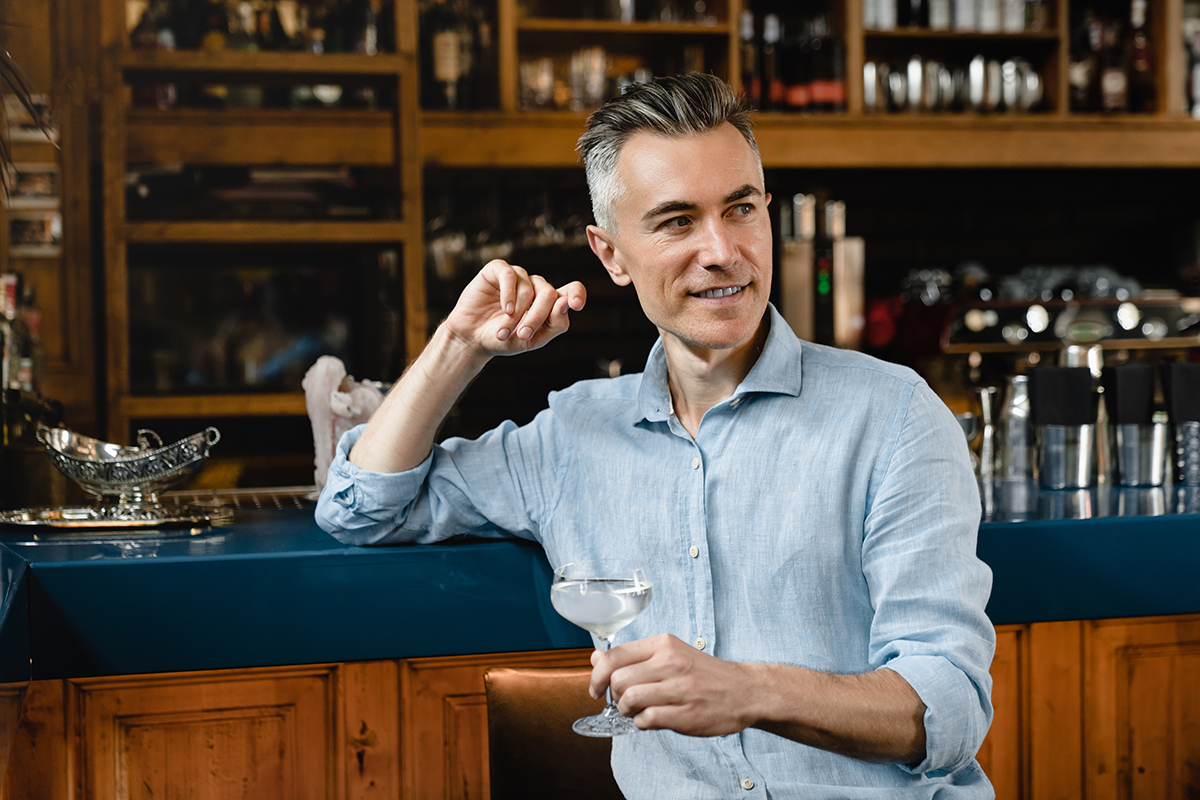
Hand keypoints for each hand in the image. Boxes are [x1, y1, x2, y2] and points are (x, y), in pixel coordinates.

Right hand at [445, 259, 585, 357]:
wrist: (473, 339)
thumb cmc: (505, 339)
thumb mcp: (534, 339)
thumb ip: (555, 324)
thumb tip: (566, 303)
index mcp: (550, 302)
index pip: (572, 290)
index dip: (577, 294)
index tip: (576, 305)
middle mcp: (536, 286)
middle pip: (550, 293)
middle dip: (536, 317)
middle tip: (521, 335)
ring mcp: (518, 277)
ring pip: (529, 288)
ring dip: (517, 314)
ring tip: (503, 332)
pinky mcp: (497, 270)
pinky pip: (510, 275)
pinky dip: (509, 294)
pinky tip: (505, 308)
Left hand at [590, 633, 762, 736]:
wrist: (744, 690)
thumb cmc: (703, 673)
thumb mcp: (668, 653)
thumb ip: (632, 657)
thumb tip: (595, 657)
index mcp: (663, 644)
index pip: (614, 656)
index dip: (597, 676)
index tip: (596, 688)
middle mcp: (670, 662)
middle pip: (618, 680)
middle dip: (614, 696)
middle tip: (626, 701)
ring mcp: (679, 688)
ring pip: (629, 700)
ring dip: (627, 711)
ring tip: (638, 711)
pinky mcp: (686, 714)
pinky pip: (647, 720)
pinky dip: (642, 723)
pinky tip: (653, 719)